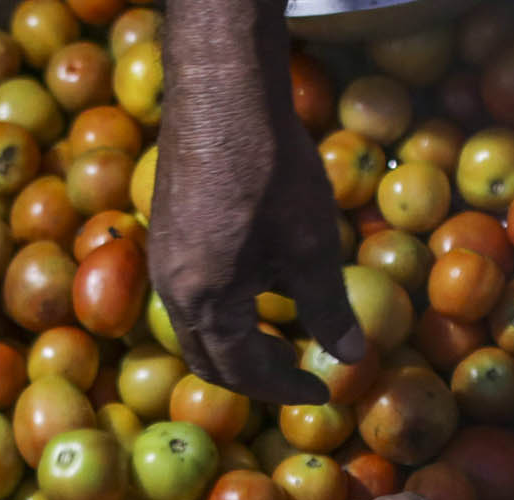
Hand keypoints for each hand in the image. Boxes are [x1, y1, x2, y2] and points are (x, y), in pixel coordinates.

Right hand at [149, 0, 361, 402]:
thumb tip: (350, 356)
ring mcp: (163, 261)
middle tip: (298, 373)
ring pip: (195, 329)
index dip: (286, 388)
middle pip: (209, 360)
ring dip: (237, 344)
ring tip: (281, 335)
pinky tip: (257, 285)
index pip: (244, 372)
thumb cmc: (271, 171)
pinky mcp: (165, 233)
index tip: (323, 391)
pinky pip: (188, 295)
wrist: (221, 93)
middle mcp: (172, 291)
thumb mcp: (311, 247)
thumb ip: (328, 308)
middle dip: (254, 377)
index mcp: (206, 303)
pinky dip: (223, 312)